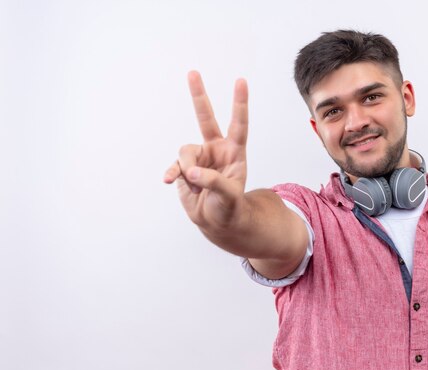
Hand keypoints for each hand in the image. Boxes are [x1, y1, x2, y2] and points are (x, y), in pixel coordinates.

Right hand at [164, 71, 248, 230]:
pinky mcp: (184, 168)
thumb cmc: (230, 207)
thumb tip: (192, 171)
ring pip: (186, 152)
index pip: (239, 124)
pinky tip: (168, 181)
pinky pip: (175, 166)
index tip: (241, 81)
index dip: (240, 103)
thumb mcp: (229, 196)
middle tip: (193, 72)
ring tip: (196, 187)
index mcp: (234, 152)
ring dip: (188, 170)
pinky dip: (172, 173)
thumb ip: (214, 182)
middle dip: (199, 95)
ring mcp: (199, 158)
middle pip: (206, 118)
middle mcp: (216, 149)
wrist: (216, 221)